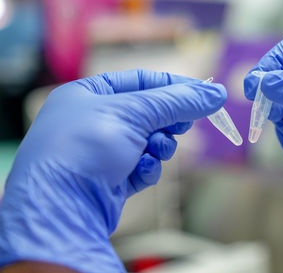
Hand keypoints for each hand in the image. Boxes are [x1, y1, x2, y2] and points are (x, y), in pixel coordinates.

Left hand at [0, 70, 225, 271]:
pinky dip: (147, 168)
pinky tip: (140, 172)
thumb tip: (216, 94)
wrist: (59, 210)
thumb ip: (177, 102)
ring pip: (149, 142)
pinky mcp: (111, 180)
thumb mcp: (133, 114)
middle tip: (184, 125)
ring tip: (155, 151)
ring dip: (159, 146)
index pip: (141, 81)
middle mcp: (92, 121)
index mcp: (87, 94)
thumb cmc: (84, 149)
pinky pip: (142, 166)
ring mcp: (101, 152)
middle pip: (148, 113)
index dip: (175, 86)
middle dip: (167, 121)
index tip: (205, 94)